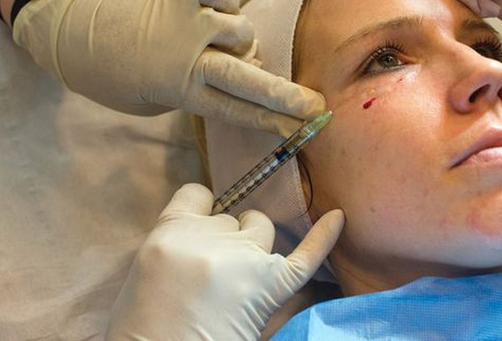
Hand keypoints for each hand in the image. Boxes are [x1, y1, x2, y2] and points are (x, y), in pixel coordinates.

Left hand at [12, 0, 324, 134]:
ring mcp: (190, 20)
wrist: (82, 32)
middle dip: (284, 95)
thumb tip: (252, 60)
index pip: (236, 110)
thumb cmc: (123, 75)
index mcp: (182, 91)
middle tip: (314, 104)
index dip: (271, 121)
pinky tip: (213, 12)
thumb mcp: (160, 98)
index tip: (299, 128)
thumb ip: (204, 86)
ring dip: (241, 40)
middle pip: (247, 79)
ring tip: (222, 41)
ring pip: (242, 32)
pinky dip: (227, 4)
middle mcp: (189, 58)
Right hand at [105, 183, 343, 340]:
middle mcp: (210, 237)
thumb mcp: (146, 268)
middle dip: (227, 238)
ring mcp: (245, 259)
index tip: (201, 225)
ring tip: (241, 277)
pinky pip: (305, 256)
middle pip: (231, 218)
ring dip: (254, 245)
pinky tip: (339, 218)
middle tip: (214, 274)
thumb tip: (208, 227)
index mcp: (171, 230)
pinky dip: (324, 236)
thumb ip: (178, 240)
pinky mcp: (271, 285)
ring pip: (261, 228)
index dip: (201, 210)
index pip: (197, 194)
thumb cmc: (144, 324)